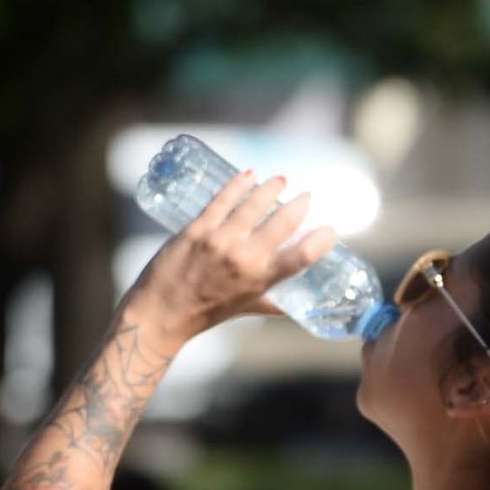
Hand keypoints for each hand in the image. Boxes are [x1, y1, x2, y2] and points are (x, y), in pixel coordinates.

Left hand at [123, 168, 338, 346]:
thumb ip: (269, 303)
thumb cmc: (203, 314)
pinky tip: (249, 175)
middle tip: (305, 197)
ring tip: (280, 181)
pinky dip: (238, 184)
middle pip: (283, 222)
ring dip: (271, 189)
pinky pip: (222, 200)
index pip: (302, 256)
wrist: (160, 314)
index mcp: (260, 281)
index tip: (329, 230)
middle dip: (299, 205)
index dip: (321, 241)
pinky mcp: (198, 229)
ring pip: (254, 205)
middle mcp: (244, 258)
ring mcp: (220, 240)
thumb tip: (291, 307)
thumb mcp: (244, 309)